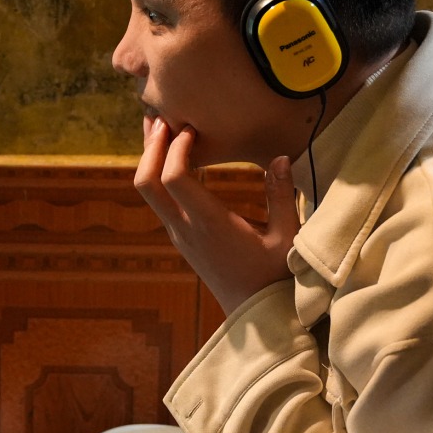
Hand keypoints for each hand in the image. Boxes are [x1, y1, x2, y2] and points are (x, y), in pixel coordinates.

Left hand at [135, 115, 298, 314]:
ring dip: (151, 159)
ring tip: (164, 128)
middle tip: (164, 117)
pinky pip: (159, 200)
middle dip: (150, 147)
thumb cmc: (276, 277)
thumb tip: (280, 158)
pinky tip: (174, 156)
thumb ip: (281, 196)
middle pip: (145, 183)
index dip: (176, 148)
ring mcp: (178, 234)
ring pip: (148, 191)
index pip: (174, 179)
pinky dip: (159, 174)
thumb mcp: (287, 236)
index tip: (192, 128)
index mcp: (209, 224)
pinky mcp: (180, 237)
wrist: (257, 315)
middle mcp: (185, 229)